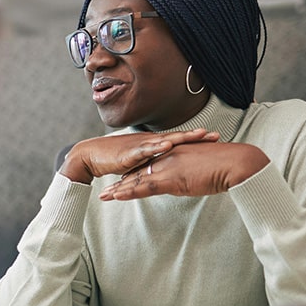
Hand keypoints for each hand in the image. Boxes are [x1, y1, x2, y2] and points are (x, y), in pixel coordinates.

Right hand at [59, 128, 219, 183]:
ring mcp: (140, 146)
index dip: (195, 139)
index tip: (213, 138)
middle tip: (215, 135)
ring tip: (198, 135)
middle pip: (177, 138)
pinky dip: (158, 147)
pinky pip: (147, 149)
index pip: (177, 141)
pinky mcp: (130, 153)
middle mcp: (148, 142)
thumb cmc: (113, 158)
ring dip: (183, 138)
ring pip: (165, 141)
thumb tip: (164, 169)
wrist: (90, 156)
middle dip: (196, 137)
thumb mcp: (138, 163)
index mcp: (152, 145)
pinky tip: (169, 145)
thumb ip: (152, 164)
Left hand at [97, 141, 269, 200]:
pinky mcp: (172, 179)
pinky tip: (117, 197)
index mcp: (174, 155)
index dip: (135, 174)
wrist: (235, 164)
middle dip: (121, 182)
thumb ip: (188, 174)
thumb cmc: (225, 167)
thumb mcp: (201, 170)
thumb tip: (184, 182)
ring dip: (119, 189)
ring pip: (137, 180)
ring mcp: (168, 168)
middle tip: (106, 189)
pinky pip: (145, 187)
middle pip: (139, 172)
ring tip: (104, 196)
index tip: (122, 180)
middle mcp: (167, 159)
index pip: (149, 166)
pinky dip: (130, 192)